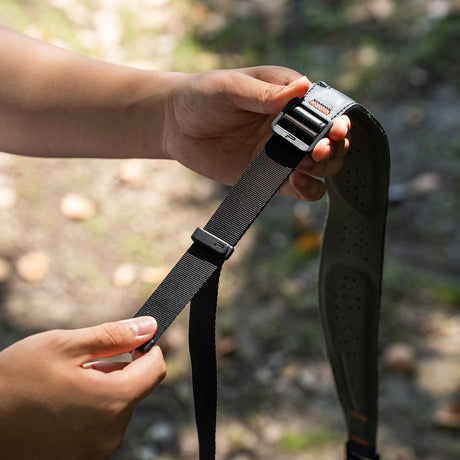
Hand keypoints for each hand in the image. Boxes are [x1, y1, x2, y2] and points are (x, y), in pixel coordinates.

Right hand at [0, 317, 165, 459]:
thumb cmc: (15, 380)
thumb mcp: (65, 345)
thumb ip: (114, 336)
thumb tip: (150, 326)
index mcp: (110, 402)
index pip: (156, 370)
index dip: (148, 350)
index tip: (132, 341)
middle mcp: (109, 433)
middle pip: (136, 388)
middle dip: (117, 369)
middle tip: (81, 365)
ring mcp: (95, 452)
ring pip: (118, 406)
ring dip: (103, 389)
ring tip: (66, 385)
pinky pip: (103, 425)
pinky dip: (92, 409)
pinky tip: (62, 404)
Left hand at [161, 66, 349, 200]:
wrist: (176, 127)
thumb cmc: (202, 97)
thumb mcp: (230, 88)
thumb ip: (264, 93)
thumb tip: (302, 88)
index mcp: (288, 96)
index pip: (325, 109)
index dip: (335, 120)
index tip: (334, 129)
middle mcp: (292, 125)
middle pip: (332, 140)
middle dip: (334, 146)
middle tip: (320, 150)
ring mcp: (283, 152)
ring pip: (322, 166)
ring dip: (323, 168)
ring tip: (304, 165)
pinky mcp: (270, 175)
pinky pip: (300, 188)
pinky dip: (307, 189)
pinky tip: (296, 181)